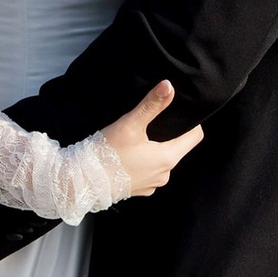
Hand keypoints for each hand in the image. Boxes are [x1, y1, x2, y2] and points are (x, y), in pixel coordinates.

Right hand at [98, 81, 203, 197]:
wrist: (82, 182)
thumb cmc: (108, 153)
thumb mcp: (130, 124)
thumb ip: (151, 105)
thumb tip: (169, 86)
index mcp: (168, 158)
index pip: (195, 138)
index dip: (191, 124)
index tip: (180, 114)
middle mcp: (164, 175)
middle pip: (177, 149)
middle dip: (170, 135)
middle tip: (155, 122)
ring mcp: (152, 185)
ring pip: (162, 161)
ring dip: (155, 150)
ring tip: (140, 138)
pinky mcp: (139, 190)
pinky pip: (149, 173)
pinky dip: (143, 163)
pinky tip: (129, 155)